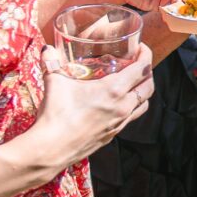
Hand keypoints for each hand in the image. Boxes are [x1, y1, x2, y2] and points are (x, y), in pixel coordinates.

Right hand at [29, 43, 154, 168]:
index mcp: (113, 90)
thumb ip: (51, 62)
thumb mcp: (54, 82)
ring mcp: (120, 123)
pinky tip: (120, 103)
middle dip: (148, 71)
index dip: (146, 54)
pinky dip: (133, 106)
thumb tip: (47, 48)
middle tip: (138, 63)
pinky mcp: (113, 135)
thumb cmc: (55, 115)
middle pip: (149, 86)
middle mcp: (123, 106)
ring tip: (133, 82)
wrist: (51, 149)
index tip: (141, 47)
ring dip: (143, 90)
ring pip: (144, 103)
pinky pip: (132, 117)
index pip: (142, 68)